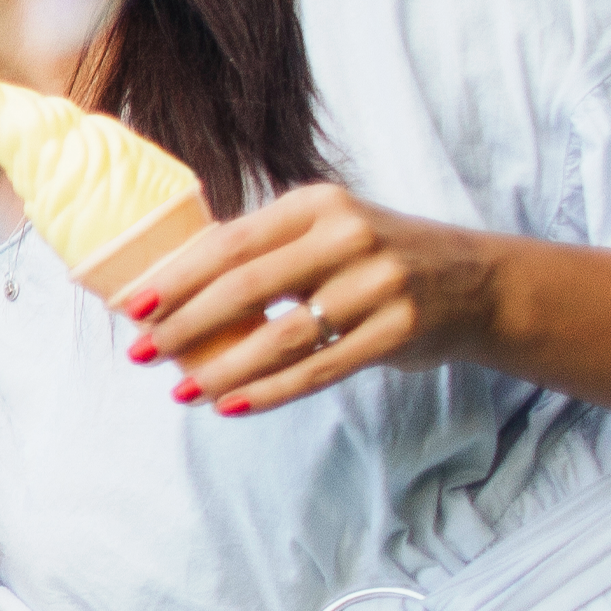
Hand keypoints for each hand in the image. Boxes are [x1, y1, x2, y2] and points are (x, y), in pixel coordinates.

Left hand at [117, 183, 499, 415]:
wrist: (477, 282)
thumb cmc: (375, 258)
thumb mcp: (325, 231)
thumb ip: (264, 249)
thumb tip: (171, 280)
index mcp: (316, 206)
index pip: (230, 242)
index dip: (177, 276)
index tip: (132, 306)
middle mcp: (348, 237)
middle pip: (246, 287)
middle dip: (184, 324)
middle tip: (141, 351)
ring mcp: (378, 285)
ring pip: (280, 336)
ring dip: (222, 368)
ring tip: (181, 389)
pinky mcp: (399, 331)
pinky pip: (319, 369)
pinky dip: (270, 391)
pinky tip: (232, 405)